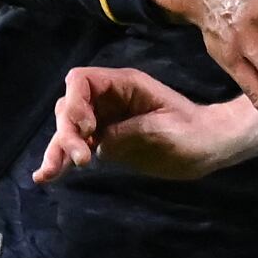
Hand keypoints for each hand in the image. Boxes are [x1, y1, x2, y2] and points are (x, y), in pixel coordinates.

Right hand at [33, 64, 257, 182]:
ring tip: (48, 174)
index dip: (76, 102)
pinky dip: (63, 159)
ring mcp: (105, 121)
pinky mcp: (106, 142)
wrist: (210, 148)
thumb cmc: (194, 133)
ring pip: (69, 129)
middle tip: (81, 159)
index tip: (88, 128)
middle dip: (68, 131)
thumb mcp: (162, 131)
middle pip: (70, 106)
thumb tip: (97, 143)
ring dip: (58, 149)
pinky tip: (46, 175)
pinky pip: (78, 147)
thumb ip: (127, 134)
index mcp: (124, 85)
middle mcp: (109, 100)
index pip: (82, 81)